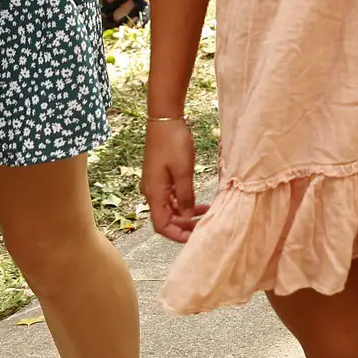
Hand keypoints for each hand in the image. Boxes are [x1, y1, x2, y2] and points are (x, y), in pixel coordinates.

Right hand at [142, 118, 207, 242]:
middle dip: (184, 225)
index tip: (195, 236)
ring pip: (170, 208)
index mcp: (154, 194)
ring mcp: (156, 184)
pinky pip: (171, 196)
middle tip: (205, 223)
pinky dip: (184, 201)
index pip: (161, 225)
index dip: (177, 235)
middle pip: (166, 219)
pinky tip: (197, 200)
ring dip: (186, 213)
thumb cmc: (173, 143)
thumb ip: (185, 196)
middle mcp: (152, 192)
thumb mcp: (183, 172)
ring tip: (206, 211)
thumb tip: (186, 216)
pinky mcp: (161, 176)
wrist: (165, 120)